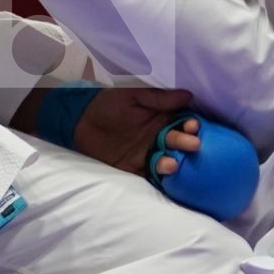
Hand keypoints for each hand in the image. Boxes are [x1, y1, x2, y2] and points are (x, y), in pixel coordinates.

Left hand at [72, 86, 201, 177]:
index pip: (183, 121)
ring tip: (172, 163)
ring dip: (172, 162)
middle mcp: (159, 136)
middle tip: (193, 144)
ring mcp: (148, 153)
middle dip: (186, 143)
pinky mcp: (135, 168)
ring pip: (167, 159)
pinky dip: (158, 177)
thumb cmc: (109, 103)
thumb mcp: (133, 95)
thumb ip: (158, 98)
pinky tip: (162, 177)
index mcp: (161, 117)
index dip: (191, 124)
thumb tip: (188, 95)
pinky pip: (150, 174)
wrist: (80, 122)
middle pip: (178, 141)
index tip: (193, 125)